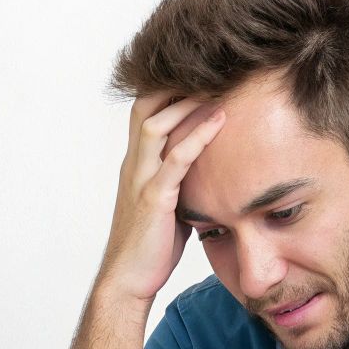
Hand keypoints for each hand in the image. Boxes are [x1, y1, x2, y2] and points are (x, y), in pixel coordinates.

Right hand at [95, 93, 226, 305]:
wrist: (127, 280)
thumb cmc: (150, 246)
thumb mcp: (167, 204)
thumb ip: (181, 182)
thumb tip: (210, 172)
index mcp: (136, 164)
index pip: (144, 112)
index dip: (165, 88)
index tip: (198, 72)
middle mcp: (134, 165)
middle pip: (145, 107)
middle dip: (173, 83)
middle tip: (208, 67)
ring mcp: (141, 180)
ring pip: (156, 125)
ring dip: (187, 102)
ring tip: (218, 84)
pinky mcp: (153, 199)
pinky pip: (176, 160)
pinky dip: (198, 137)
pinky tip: (220, 121)